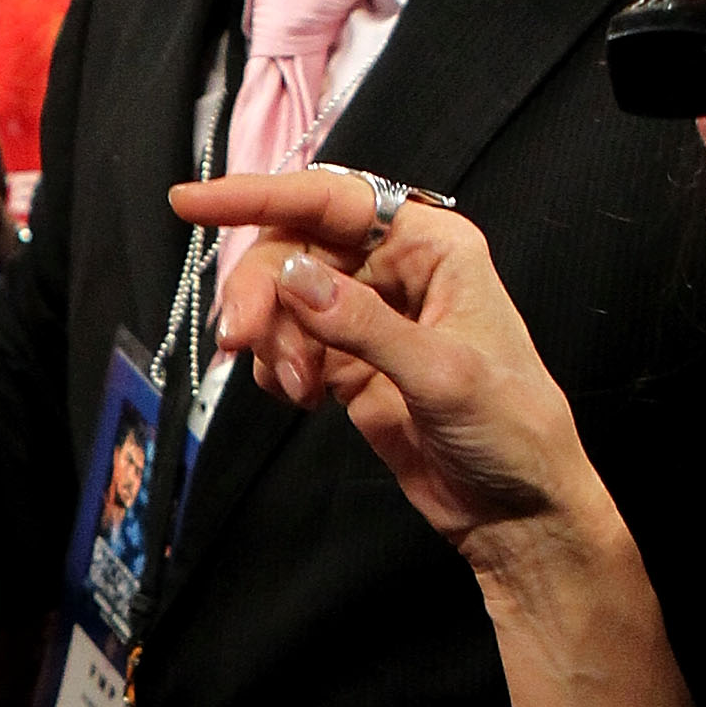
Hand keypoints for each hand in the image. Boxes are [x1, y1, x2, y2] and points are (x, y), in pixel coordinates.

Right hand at [180, 166, 611, 567]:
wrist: (516, 511)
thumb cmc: (510, 431)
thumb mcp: (442, 374)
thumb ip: (363, 325)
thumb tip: (292, 277)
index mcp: (432, 247)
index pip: (331, 199)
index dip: (257, 195)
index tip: (189, 204)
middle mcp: (395, 268)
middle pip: (292, 248)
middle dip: (260, 292)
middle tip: (243, 340)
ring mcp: (366, 316)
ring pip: (281, 298)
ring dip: (270, 339)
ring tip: (296, 389)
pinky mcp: (346, 361)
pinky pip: (285, 344)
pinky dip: (275, 367)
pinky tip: (302, 398)